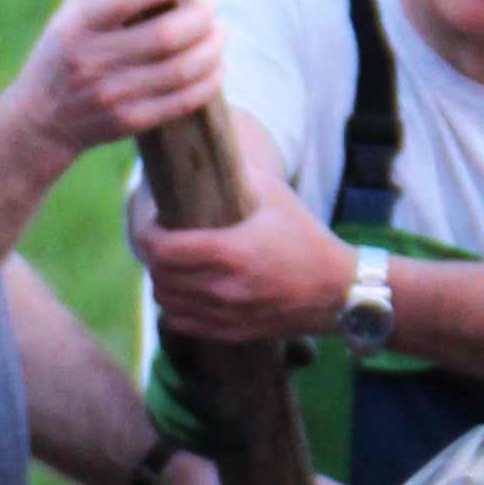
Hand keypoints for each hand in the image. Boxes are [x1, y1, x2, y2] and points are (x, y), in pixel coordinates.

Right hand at [14, 0, 223, 164]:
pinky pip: (182, 101)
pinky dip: (208, 82)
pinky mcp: (129, 121)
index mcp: (78, 27)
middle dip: (200, 17)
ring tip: (219, 35)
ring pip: (181, 69)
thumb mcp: (68, 16)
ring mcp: (112, 94)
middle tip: (211, 8)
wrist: (40, 121)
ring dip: (211, 48)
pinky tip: (217, 68)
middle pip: (166, 35)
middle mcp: (93, 60)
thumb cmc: (65, 54)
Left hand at [137, 184, 354, 341]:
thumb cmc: (305, 235)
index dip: (147, 234)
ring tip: (169, 262)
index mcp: (232, 252)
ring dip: (160, 279)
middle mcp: (224, 287)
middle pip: (160, 274)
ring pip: (165, 299)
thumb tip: (204, 152)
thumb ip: (237, 174)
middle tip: (159, 238)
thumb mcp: (274, 195)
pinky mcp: (229, 331)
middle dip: (152, 254)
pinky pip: (180, 321)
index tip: (151, 223)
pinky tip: (181, 289)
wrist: (335, 289)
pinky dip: (173, 304)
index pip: (165, 248)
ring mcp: (226, 314)